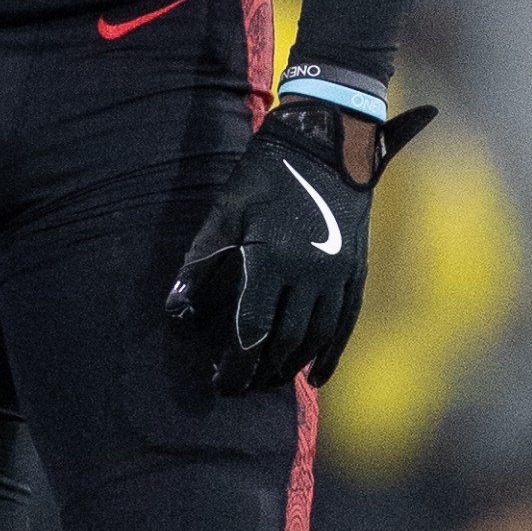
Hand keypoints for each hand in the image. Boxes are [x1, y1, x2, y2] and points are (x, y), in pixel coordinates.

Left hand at [168, 101, 432, 396]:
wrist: (324, 143)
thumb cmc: (264, 177)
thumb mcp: (225, 214)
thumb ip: (200, 264)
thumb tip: (175, 311)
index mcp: (272, 261)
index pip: (252, 330)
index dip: (236, 364)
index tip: (221, 383)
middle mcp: (310, 274)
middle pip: (285, 341)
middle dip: (260, 370)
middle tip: (240, 387)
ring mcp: (338, 274)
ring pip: (316, 338)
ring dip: (292, 365)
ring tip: (269, 380)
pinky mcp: (356, 271)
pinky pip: (345, 324)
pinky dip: (330, 354)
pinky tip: (315, 376)